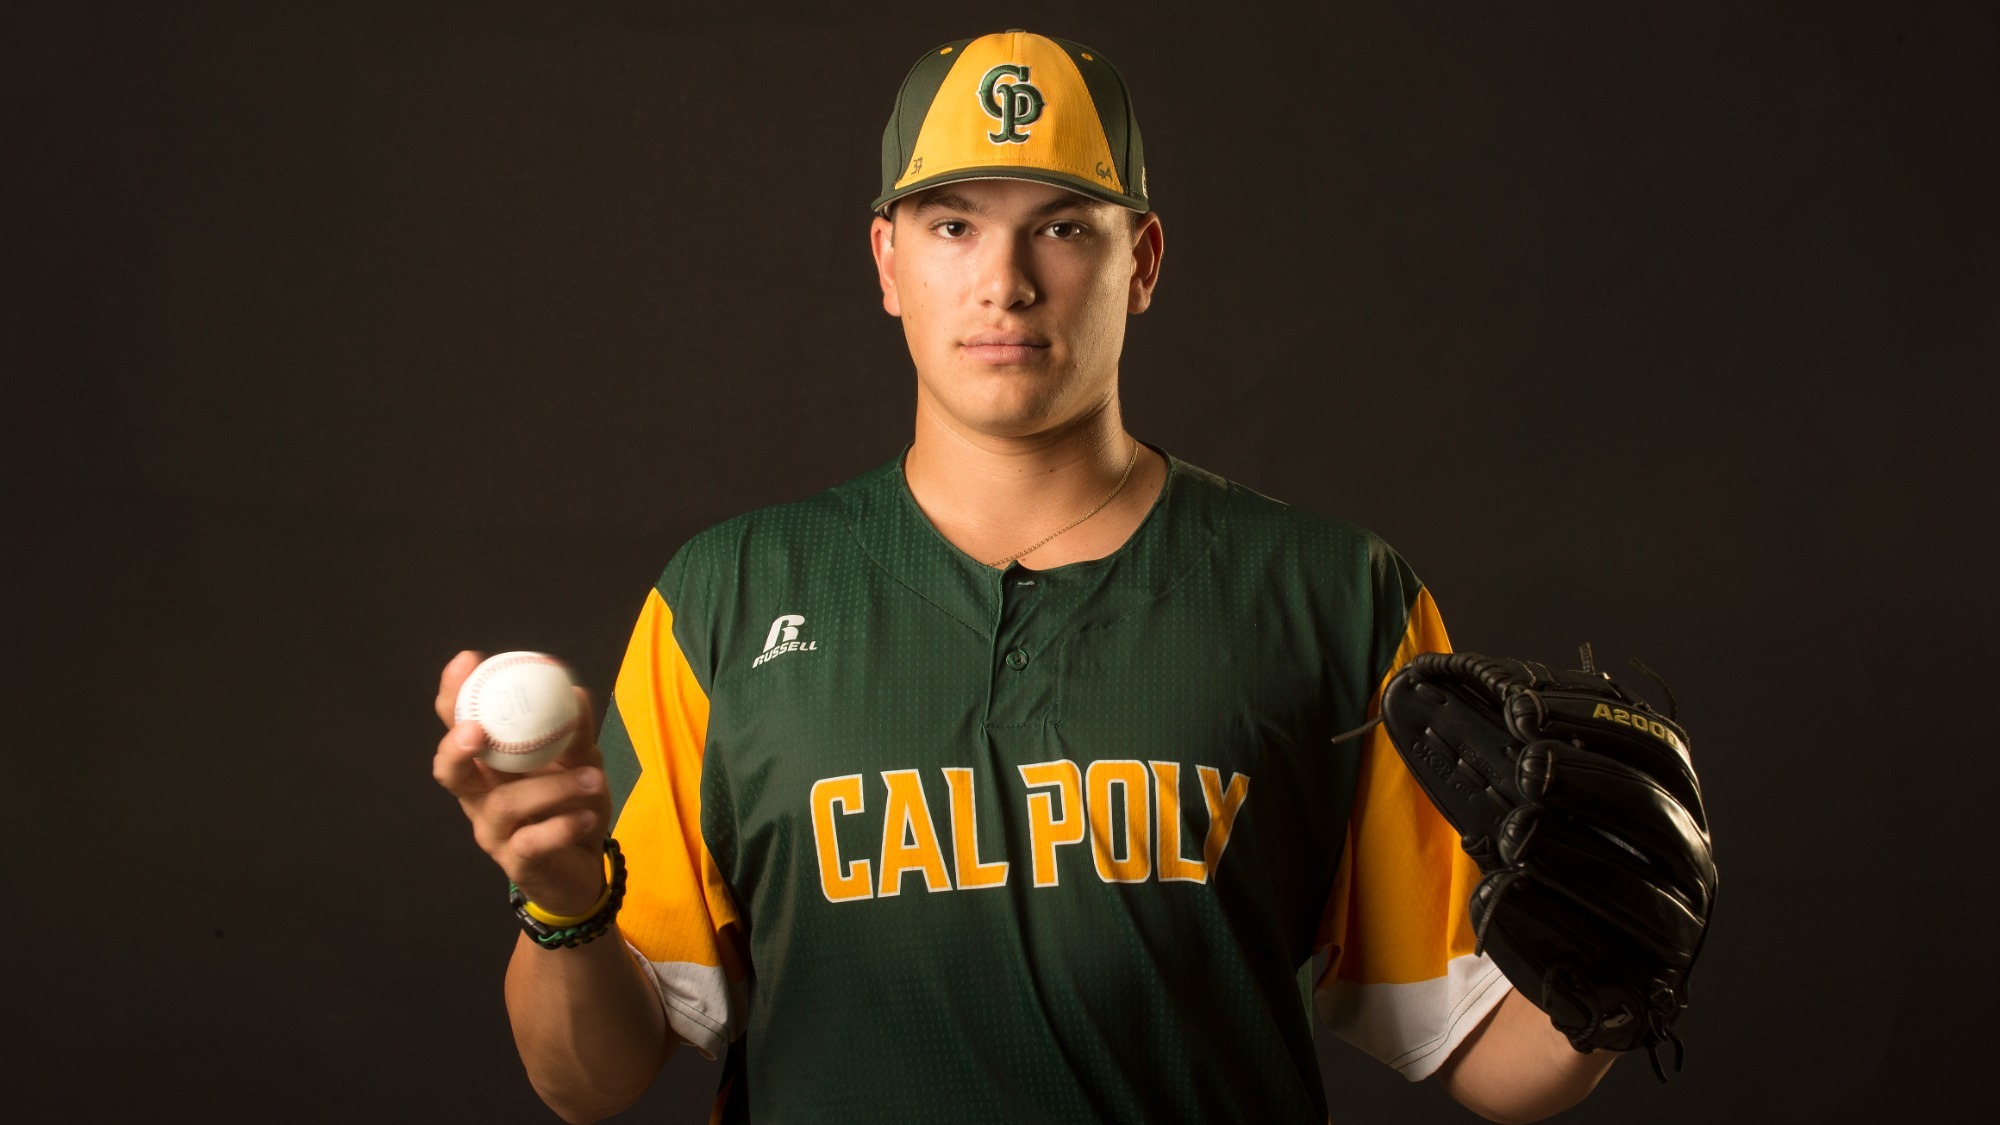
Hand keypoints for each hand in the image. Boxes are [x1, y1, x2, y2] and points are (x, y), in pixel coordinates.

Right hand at [433, 650, 611, 916]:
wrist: (587, 867)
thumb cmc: (572, 807)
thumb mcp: (579, 764)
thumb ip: (575, 733)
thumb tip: (574, 692)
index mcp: (489, 766)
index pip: (459, 726)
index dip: (455, 695)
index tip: (467, 661)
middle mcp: (481, 797)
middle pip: (449, 771)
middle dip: (456, 747)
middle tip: (477, 730)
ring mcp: (494, 833)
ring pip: (504, 804)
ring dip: (552, 787)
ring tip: (593, 779)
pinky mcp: (517, 864)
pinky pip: (532, 842)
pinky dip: (562, 825)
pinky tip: (587, 817)